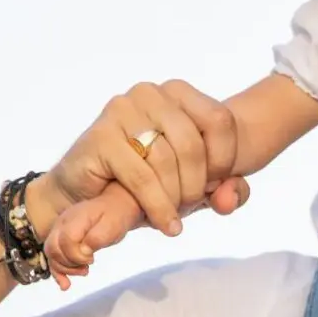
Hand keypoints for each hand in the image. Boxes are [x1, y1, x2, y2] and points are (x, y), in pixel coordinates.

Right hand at [27, 80, 248, 242]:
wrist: (88, 193)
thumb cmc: (150, 183)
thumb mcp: (200, 184)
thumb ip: (229, 189)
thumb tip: (229, 199)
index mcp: (177, 92)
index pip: (220, 121)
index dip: (225, 160)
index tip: (214, 183)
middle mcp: (149, 94)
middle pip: (193, 144)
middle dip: (197, 184)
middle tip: (190, 206)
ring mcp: (121, 111)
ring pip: (167, 160)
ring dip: (176, 198)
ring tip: (174, 215)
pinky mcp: (100, 137)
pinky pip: (142, 177)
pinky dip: (159, 206)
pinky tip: (166, 224)